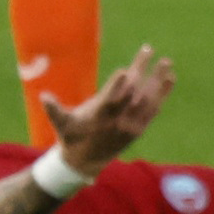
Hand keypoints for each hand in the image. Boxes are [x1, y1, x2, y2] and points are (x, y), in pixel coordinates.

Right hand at [44, 45, 173, 173]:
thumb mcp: (61, 124)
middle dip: (141, 71)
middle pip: (132, 94)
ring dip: (157, 81)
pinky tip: (169, 80)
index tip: (125, 70)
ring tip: (166, 63)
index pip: (110, 100)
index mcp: (98, 118)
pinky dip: (162, 95)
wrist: (85, 162)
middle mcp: (118, 122)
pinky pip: (153, 110)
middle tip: (149, 51)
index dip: (118, 86)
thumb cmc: (71, 137)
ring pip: (147, 101)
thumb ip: (54, 110)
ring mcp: (131, 126)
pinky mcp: (139, 129)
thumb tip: (44, 97)